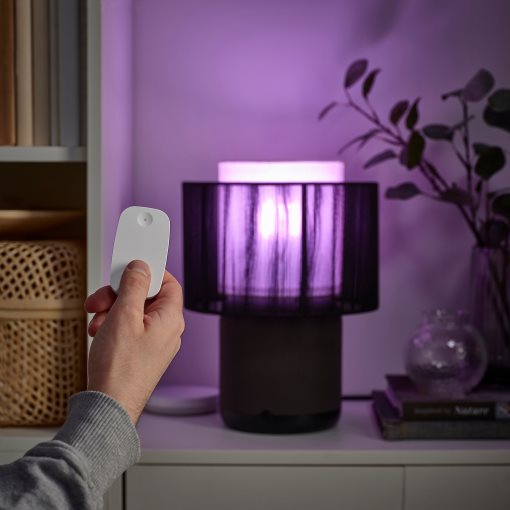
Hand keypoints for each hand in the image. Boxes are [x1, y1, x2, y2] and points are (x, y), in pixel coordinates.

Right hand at [84, 260, 183, 423]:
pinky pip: (130, 330)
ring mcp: (155, 344)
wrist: (108, 407)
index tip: (130, 269)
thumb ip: (134, 286)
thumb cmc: (120, 369)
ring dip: (112, 311)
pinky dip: (113, 326)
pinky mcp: (141, 354)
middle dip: (120, 295)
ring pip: (134, 313)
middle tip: (100, 300)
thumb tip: (141, 267)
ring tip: (96, 323)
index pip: (169, 283)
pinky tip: (98, 333)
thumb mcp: (124, 316)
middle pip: (146, 297)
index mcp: (171, 319)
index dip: (150, 273)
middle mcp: (167, 331)